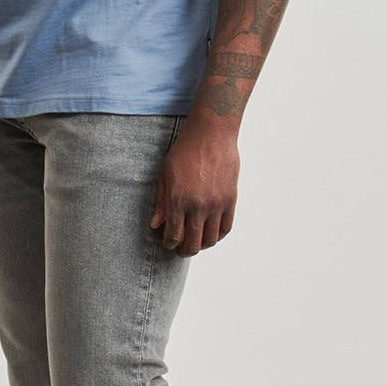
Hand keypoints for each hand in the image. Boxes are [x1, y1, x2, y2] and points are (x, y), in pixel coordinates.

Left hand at [149, 118, 239, 255]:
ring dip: (201, 245)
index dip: (169, 244)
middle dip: (184, 250)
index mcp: (178, 200)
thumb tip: (155, 225)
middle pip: (193, 244)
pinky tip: (210, 233)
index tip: (168, 242)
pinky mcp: (230, 200)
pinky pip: (226, 228)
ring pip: (210, 240)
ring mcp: (216, 204)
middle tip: (180, 249)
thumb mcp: (165, 174)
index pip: (173, 236)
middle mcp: (198, 206)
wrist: (211, 135)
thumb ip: (161, 202)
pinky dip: (217, 235)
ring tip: (196, 241)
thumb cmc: (185, 151)